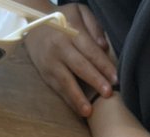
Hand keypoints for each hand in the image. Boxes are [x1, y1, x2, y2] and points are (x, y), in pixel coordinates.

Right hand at [24, 3, 116, 118]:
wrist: (33, 24)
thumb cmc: (62, 19)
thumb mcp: (79, 12)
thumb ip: (94, 26)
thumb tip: (104, 46)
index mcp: (70, 31)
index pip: (90, 50)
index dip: (103, 65)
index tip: (115, 78)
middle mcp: (59, 48)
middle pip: (79, 66)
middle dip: (94, 80)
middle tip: (108, 93)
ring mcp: (51, 63)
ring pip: (66, 82)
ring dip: (78, 98)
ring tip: (89, 111)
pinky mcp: (46, 74)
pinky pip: (59, 89)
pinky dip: (69, 101)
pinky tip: (79, 110)